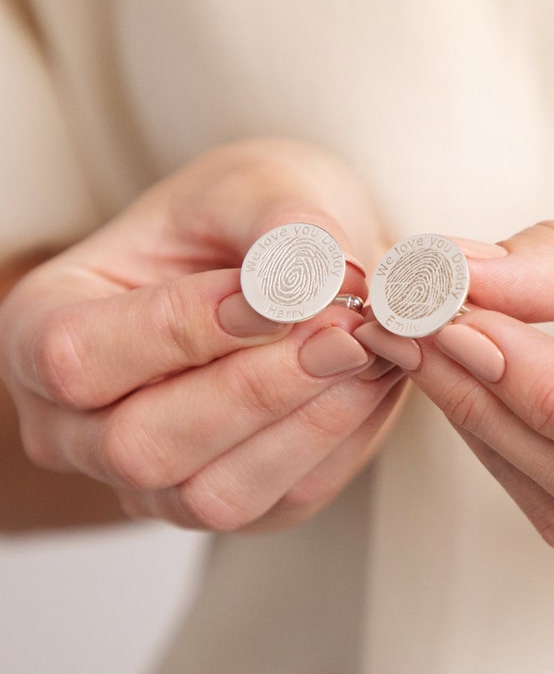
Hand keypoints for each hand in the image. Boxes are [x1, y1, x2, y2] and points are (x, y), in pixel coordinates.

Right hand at [0, 140, 404, 530]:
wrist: (287, 261)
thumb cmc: (245, 214)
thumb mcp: (255, 188)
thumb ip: (280, 229)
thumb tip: (315, 281)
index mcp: (47, 326)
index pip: (79, 356)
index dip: (181, 329)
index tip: (276, 293)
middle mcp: (80, 423)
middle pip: (141, 445)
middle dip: (257, 388)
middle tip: (346, 330)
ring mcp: (151, 477)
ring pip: (214, 495)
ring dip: (307, 423)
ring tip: (369, 350)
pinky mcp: (229, 497)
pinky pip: (282, 498)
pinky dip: (339, 439)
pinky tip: (373, 378)